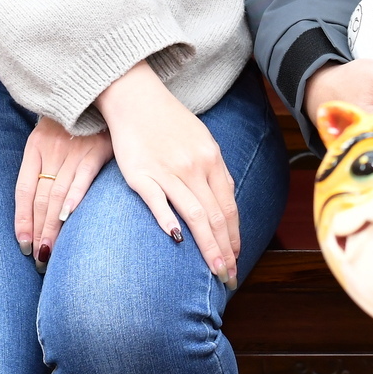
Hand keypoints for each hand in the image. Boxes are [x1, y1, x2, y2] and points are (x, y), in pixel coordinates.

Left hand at [16, 118, 111, 266]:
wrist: (99, 90)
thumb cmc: (73, 121)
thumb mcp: (50, 135)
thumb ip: (43, 163)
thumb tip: (37, 203)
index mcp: (35, 146)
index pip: (24, 190)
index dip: (22, 218)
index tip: (23, 243)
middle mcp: (51, 149)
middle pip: (40, 198)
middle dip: (37, 230)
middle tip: (38, 257)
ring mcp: (73, 150)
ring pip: (57, 194)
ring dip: (52, 226)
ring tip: (50, 250)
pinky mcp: (96, 149)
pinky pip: (82, 178)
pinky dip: (73, 198)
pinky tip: (67, 218)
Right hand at [96, 65, 241, 287]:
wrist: (135, 97)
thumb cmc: (169, 121)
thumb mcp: (202, 140)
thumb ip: (215, 171)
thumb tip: (227, 201)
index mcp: (211, 159)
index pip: (228, 207)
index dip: (234, 236)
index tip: (236, 259)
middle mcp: (194, 166)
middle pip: (215, 216)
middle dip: (225, 249)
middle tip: (229, 276)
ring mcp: (167, 171)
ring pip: (194, 215)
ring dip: (207, 246)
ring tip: (214, 270)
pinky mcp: (140, 174)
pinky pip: (158, 202)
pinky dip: (169, 221)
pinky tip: (178, 241)